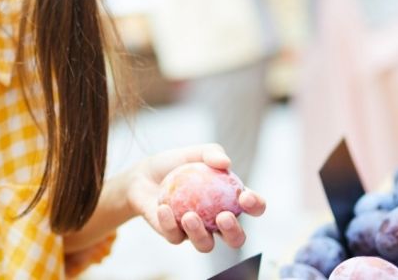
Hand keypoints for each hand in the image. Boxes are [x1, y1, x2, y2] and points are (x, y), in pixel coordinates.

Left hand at [126, 144, 265, 252]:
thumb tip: (225, 163)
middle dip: (234, 233)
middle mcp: (216, 222)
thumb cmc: (175, 163)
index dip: (255, 206)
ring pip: (206, 245)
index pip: (252, 208)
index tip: (245, 197)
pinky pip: (174, 236)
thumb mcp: (194, 152)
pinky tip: (164, 209)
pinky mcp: (173, 236)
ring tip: (190, 215)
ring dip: (200, 234)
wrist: (143, 175)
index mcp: (230, 201)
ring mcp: (196, 232)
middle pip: (235, 238)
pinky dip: (169, 223)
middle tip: (223, 217)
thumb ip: (211, 153)